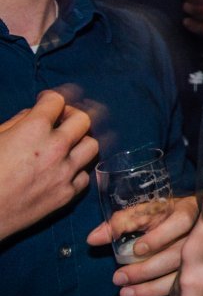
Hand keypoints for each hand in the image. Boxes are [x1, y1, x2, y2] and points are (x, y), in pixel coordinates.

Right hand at [0, 90, 97, 240]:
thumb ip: (15, 123)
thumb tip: (32, 115)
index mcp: (33, 130)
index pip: (57, 101)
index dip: (49, 99)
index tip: (46, 102)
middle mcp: (55, 149)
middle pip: (84, 120)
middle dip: (72, 115)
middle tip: (61, 119)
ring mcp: (64, 174)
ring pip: (92, 146)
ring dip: (80, 141)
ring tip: (67, 144)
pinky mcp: (66, 196)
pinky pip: (85, 176)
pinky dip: (77, 170)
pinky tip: (64, 170)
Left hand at [87, 195, 199, 295]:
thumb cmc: (170, 215)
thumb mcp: (149, 210)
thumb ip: (122, 221)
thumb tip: (92, 239)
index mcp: (190, 211)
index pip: (180, 222)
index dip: (160, 236)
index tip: (137, 250)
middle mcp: (202, 234)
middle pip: (179, 254)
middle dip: (147, 270)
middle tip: (119, 279)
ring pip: (183, 276)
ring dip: (153, 289)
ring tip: (127, 295)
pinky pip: (192, 294)